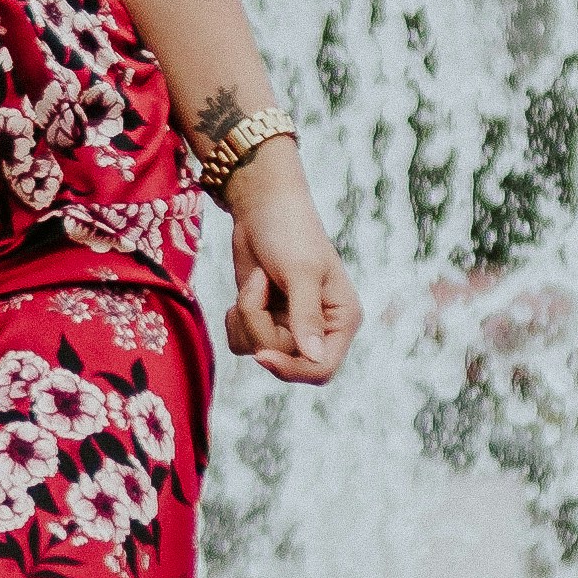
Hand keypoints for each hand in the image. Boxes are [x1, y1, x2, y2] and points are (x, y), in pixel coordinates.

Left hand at [221, 141, 359, 383]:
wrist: (261, 208)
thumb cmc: (290, 231)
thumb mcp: (302, 272)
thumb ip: (306, 317)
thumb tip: (315, 358)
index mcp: (341, 320)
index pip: (322, 368)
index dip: (292, 369)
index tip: (262, 355)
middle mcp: (318, 329)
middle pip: (282, 358)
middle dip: (260, 321)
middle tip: (260, 282)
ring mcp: (289, 326)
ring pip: (256, 350)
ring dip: (246, 314)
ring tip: (257, 280)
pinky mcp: (264, 321)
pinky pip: (241, 342)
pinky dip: (236, 316)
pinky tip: (248, 289)